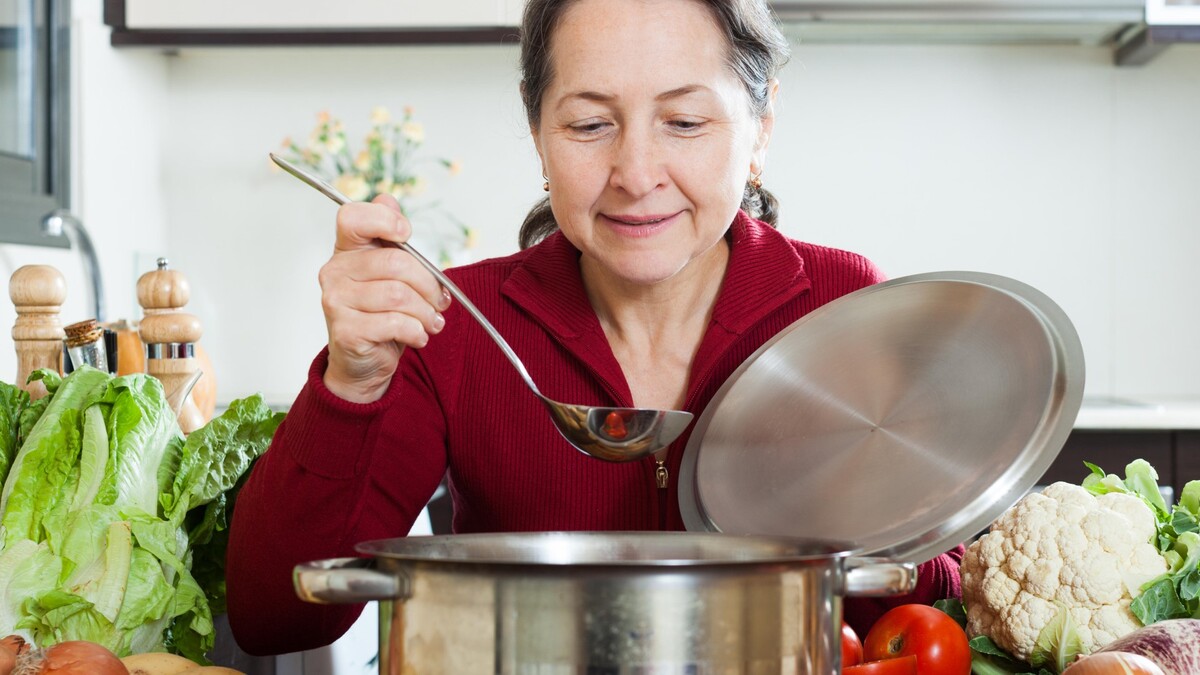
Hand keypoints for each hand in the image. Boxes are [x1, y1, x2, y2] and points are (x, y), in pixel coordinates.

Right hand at [318, 194, 451, 402]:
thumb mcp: (392, 273)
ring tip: (431, 321)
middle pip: (395, 262)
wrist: (364, 361)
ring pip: (398, 296)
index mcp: (347, 250)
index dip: (384, 220)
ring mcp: (336, 301)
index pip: (353, 217)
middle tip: (439, 301)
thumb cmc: (382, 313)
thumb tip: (389, 201)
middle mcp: (335, 271)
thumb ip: (392, 239)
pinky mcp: (345, 331)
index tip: (406, 235)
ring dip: (426, 312)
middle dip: (428, 284)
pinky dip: (416, 332)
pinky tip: (418, 336)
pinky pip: (394, 323)